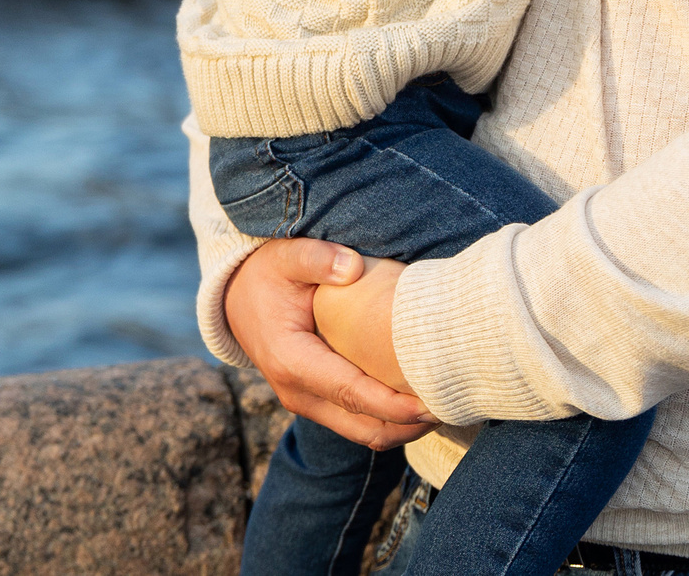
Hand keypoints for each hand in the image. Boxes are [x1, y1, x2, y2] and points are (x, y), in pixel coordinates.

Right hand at [223, 239, 433, 448]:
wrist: (236, 298)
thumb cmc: (267, 274)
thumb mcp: (287, 256)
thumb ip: (318, 259)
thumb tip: (352, 268)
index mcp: (292, 361)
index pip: (352, 393)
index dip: (394, 403)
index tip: (432, 403)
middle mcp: (297, 392)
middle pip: (363, 427)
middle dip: (409, 425)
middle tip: (452, 407)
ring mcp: (305, 402)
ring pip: (362, 432)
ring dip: (402, 426)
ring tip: (443, 406)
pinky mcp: (315, 402)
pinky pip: (355, 422)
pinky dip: (387, 418)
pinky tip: (417, 400)